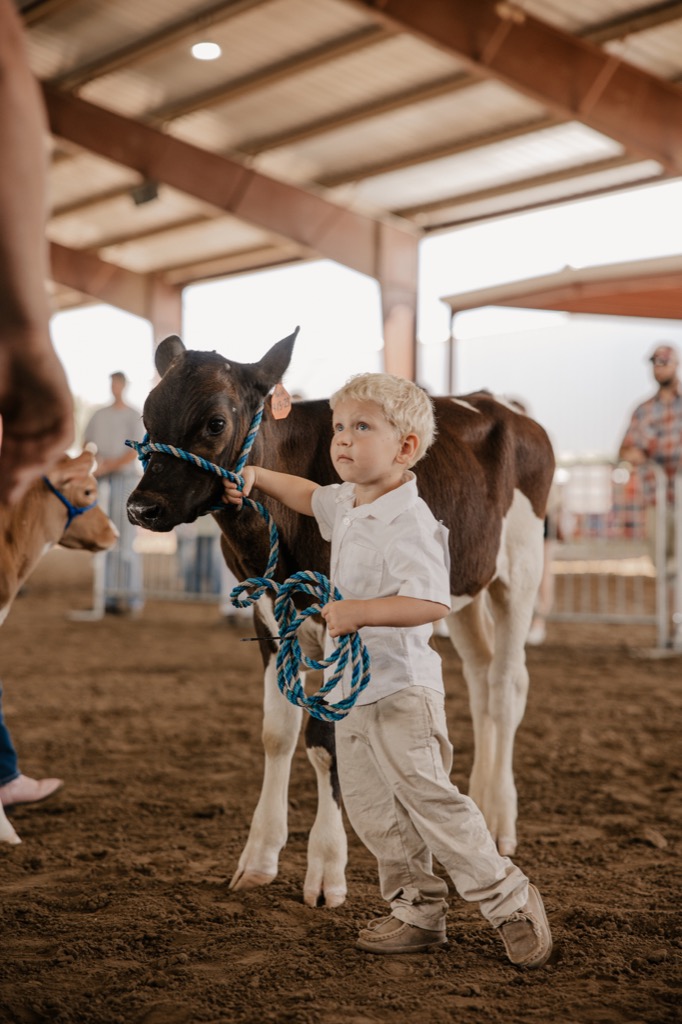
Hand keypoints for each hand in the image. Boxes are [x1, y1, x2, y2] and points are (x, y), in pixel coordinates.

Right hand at [0, 345, 73, 503]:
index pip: (10, 457)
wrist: (12, 334)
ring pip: (47, 451)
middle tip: (7, 497)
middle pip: (28, 459)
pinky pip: (63, 434)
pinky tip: (37, 458)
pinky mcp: (65, 405)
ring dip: (33, 467)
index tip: (0, 498)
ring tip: (16, 479)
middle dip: (17, 478)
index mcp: (14, 423)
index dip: (4, 476)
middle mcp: (34, 423)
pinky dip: (51, 449)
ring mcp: (50, 415)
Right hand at [223, 465, 255, 506]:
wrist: (248, 478)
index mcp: (229, 477)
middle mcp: (226, 484)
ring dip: (233, 500)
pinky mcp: (229, 495)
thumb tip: (245, 494)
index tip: (235, 486)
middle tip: (242, 495)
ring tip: (241, 501)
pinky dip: (230, 502)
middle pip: (227, 491)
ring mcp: (227, 490)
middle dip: (234, 494)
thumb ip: (247, 486)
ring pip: (227, 496)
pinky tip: (234, 503)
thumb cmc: (248, 476)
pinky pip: (227, 499)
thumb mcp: (248, 479)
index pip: (225, 481)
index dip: (229, 485)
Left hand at [321, 599, 364, 637]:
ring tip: (344, 626)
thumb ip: (337, 609)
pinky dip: (335, 634)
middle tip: (342, 622)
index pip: (323, 612)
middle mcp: (331, 613)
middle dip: (333, 622)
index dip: (326, 615)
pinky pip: (331, 634)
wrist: (364, 612)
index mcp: (333, 605)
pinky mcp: (338, 630)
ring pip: (329, 627)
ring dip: (335, 628)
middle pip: (327, 620)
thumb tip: (333, 615)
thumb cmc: (357, 607)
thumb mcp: (344, 604)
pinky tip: (341, 632)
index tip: (330, 618)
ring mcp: (334, 622)